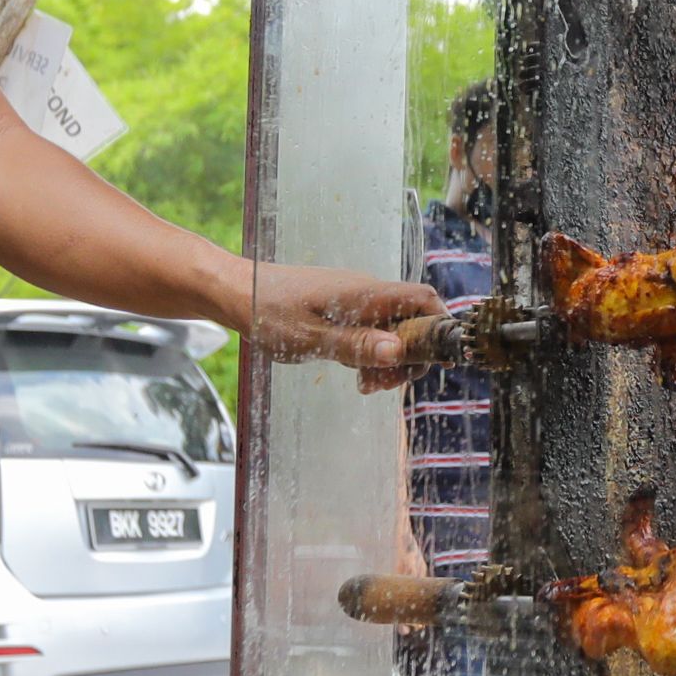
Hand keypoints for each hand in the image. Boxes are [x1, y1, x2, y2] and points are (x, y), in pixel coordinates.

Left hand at [241, 261, 441, 389]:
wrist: (237, 291)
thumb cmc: (269, 312)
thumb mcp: (313, 339)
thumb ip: (357, 345)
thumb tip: (399, 351)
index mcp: (366, 294)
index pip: (424, 300)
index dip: (439, 328)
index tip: (433, 361)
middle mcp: (368, 292)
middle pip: (413, 320)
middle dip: (409, 356)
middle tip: (382, 385)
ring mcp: (357, 299)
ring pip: (393, 328)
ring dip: (388, 358)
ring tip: (364, 383)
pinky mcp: (344, 307)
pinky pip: (373, 328)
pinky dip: (372, 351)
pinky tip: (353, 369)